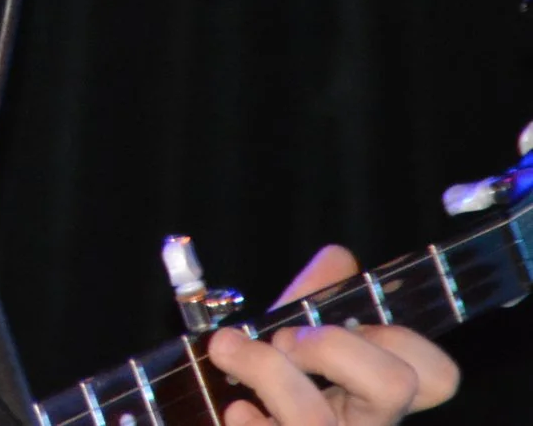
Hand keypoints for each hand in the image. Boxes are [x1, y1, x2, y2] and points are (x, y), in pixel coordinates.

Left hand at [201, 245, 461, 424]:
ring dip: (262, 369)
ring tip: (229, 351)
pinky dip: (243, 416)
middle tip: (286, 339)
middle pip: (395, 385)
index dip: (401, 338)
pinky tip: (236, 408)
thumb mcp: (290, 342)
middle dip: (332, 345)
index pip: (438, 375)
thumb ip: (313, 302)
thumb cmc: (266, 391)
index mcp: (377, 400)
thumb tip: (339, 257)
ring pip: (313, 416)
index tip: (347, 321)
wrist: (226, 424)